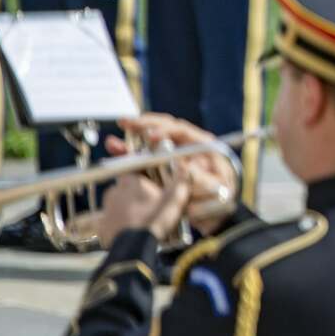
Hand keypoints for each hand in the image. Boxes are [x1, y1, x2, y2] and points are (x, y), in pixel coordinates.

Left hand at [97, 168, 191, 245]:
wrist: (134, 247)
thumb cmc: (154, 218)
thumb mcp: (173, 199)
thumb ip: (179, 182)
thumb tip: (184, 168)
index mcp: (130, 181)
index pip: (136, 172)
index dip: (147, 180)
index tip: (156, 189)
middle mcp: (114, 192)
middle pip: (126, 189)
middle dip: (137, 195)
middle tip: (152, 206)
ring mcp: (106, 210)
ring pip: (119, 206)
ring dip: (129, 210)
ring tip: (144, 221)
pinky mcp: (102, 227)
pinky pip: (113, 222)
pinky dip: (122, 226)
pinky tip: (133, 233)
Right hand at [108, 114, 238, 235]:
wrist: (217, 212)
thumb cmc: (220, 196)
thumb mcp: (213, 187)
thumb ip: (199, 177)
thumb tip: (183, 166)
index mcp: (201, 145)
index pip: (180, 130)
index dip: (164, 130)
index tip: (150, 136)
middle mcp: (186, 146)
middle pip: (162, 130)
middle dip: (142, 126)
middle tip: (125, 123)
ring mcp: (173, 156)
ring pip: (150, 143)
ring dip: (132, 140)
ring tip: (114, 140)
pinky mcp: (162, 167)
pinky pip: (145, 157)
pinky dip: (131, 154)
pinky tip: (116, 151)